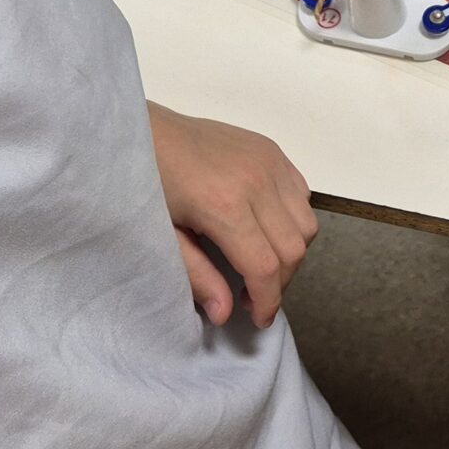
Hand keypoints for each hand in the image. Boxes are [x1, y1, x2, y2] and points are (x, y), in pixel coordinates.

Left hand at [147, 103, 315, 328]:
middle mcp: (257, 181)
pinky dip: (293, 219)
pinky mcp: (272, 150)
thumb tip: (225, 313)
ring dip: (291, 252)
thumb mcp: (163, 235)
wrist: (142, 129)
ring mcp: (269, 162)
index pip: (265, 267)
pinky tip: (265, 228)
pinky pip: (302, 195)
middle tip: (254, 296)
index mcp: (224, 206)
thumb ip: (197, 276)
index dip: (268, 301)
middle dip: (280, 283)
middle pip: (293, 248)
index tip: (259, 318)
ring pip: (306, 223)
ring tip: (261, 262)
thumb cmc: (145, 183)